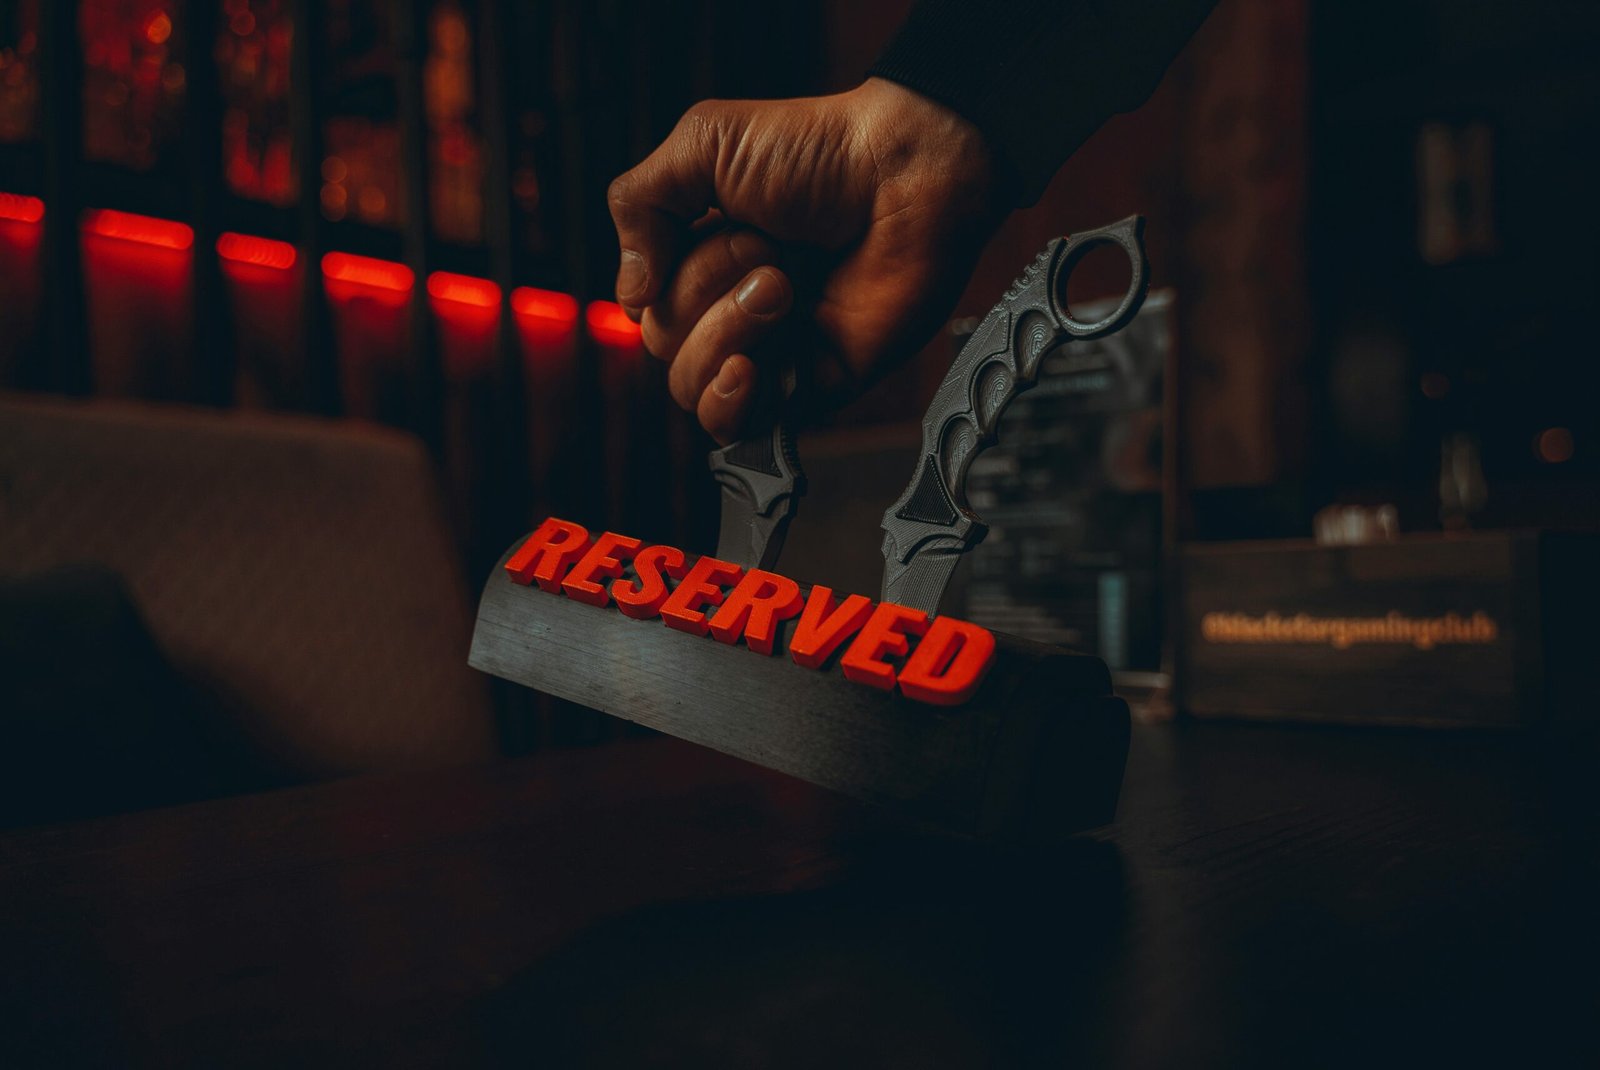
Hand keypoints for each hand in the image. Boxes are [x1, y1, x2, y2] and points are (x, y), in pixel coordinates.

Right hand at [607, 78, 1001, 441]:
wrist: (905, 174)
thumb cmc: (820, 149)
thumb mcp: (703, 145)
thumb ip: (638, 204)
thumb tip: (628, 296)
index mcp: (702, 259)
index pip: (648, 307)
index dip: (672, 275)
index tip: (725, 226)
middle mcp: (732, 308)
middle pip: (667, 348)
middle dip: (708, 295)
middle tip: (771, 252)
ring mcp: (772, 351)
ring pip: (695, 390)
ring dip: (728, 334)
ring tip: (784, 287)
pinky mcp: (812, 386)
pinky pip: (744, 430)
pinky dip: (732, 404)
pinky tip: (749, 367)